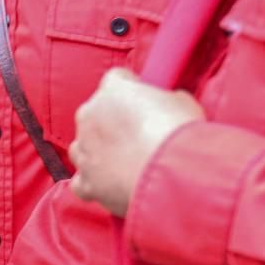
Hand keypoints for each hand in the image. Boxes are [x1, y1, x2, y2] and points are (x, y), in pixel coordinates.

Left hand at [70, 68, 203, 216]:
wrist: (172, 174)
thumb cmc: (179, 133)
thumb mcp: (183, 102)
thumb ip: (167, 100)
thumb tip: (169, 104)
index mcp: (113, 90)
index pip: (116, 79)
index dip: (131, 87)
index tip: (144, 99)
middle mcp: (89, 116)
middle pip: (94, 113)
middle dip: (112, 122)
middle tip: (138, 135)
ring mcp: (84, 149)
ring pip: (82, 147)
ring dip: (98, 152)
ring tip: (124, 162)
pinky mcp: (86, 181)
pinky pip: (81, 181)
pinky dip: (93, 183)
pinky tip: (110, 186)